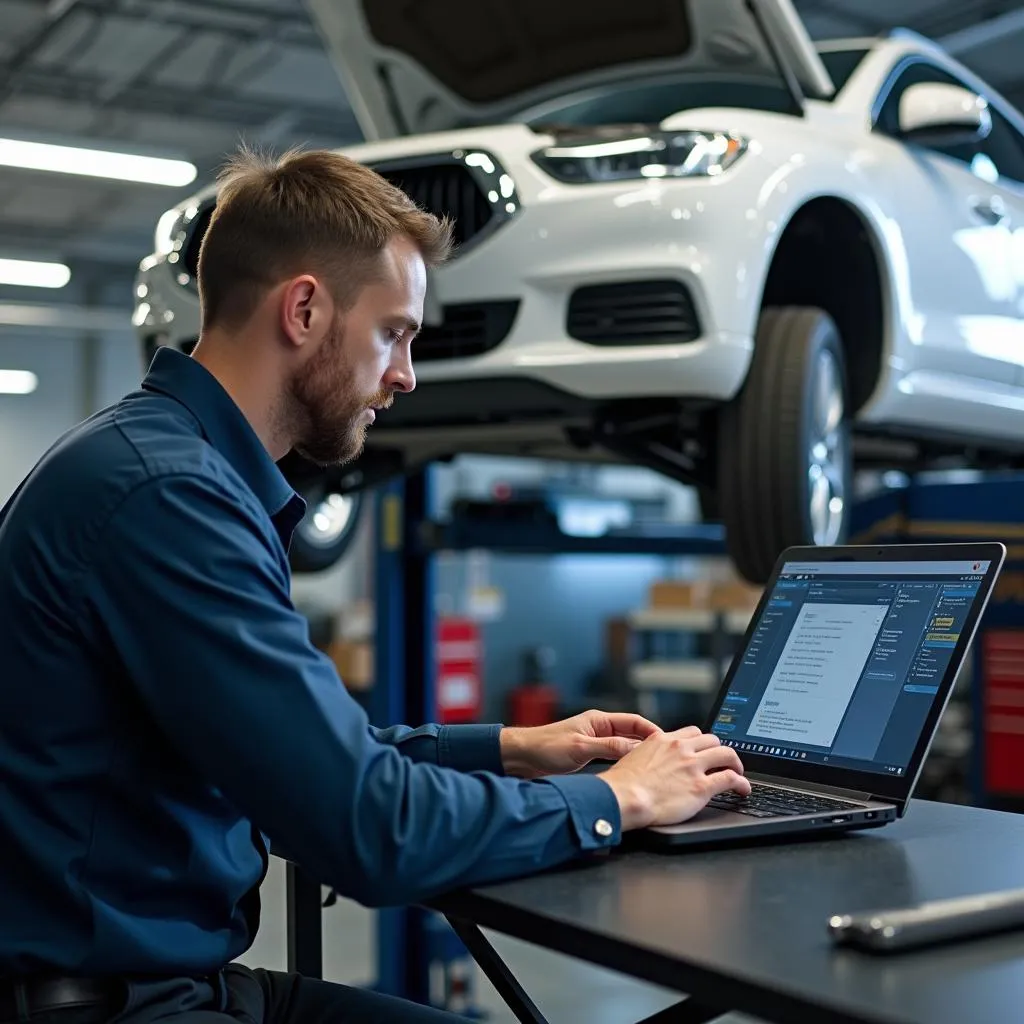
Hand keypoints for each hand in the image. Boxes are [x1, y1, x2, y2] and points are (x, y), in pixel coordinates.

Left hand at [499, 709, 660, 778]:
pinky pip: (614, 757)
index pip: (634, 722)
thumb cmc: (545, 747)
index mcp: (598, 721)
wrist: (522, 757)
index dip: (652, 731)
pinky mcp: (589, 756)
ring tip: (655, 767)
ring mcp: (594, 742)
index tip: (667, 743)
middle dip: (650, 744)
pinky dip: (625, 763)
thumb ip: (608, 746)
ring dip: (638, 755)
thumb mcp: (580, 748)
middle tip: (667, 757)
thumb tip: (635, 747)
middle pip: (632, 734)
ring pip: (624, 747)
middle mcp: (599, 729)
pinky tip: (632, 774)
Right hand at [599, 725, 750, 829]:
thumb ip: (648, 754)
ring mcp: (693, 766)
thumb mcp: (633, 757)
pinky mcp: (701, 787)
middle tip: (722, 762)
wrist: (624, 797)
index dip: (702, 742)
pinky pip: (731, 779)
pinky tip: (743, 789)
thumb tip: (649, 762)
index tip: (705, 750)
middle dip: (719, 750)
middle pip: (712, 740)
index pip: (692, 732)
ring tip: (737, 772)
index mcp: (663, 739)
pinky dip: (742, 783)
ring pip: (727, 753)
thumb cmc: (622, 784)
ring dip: (735, 762)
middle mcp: (681, 748)